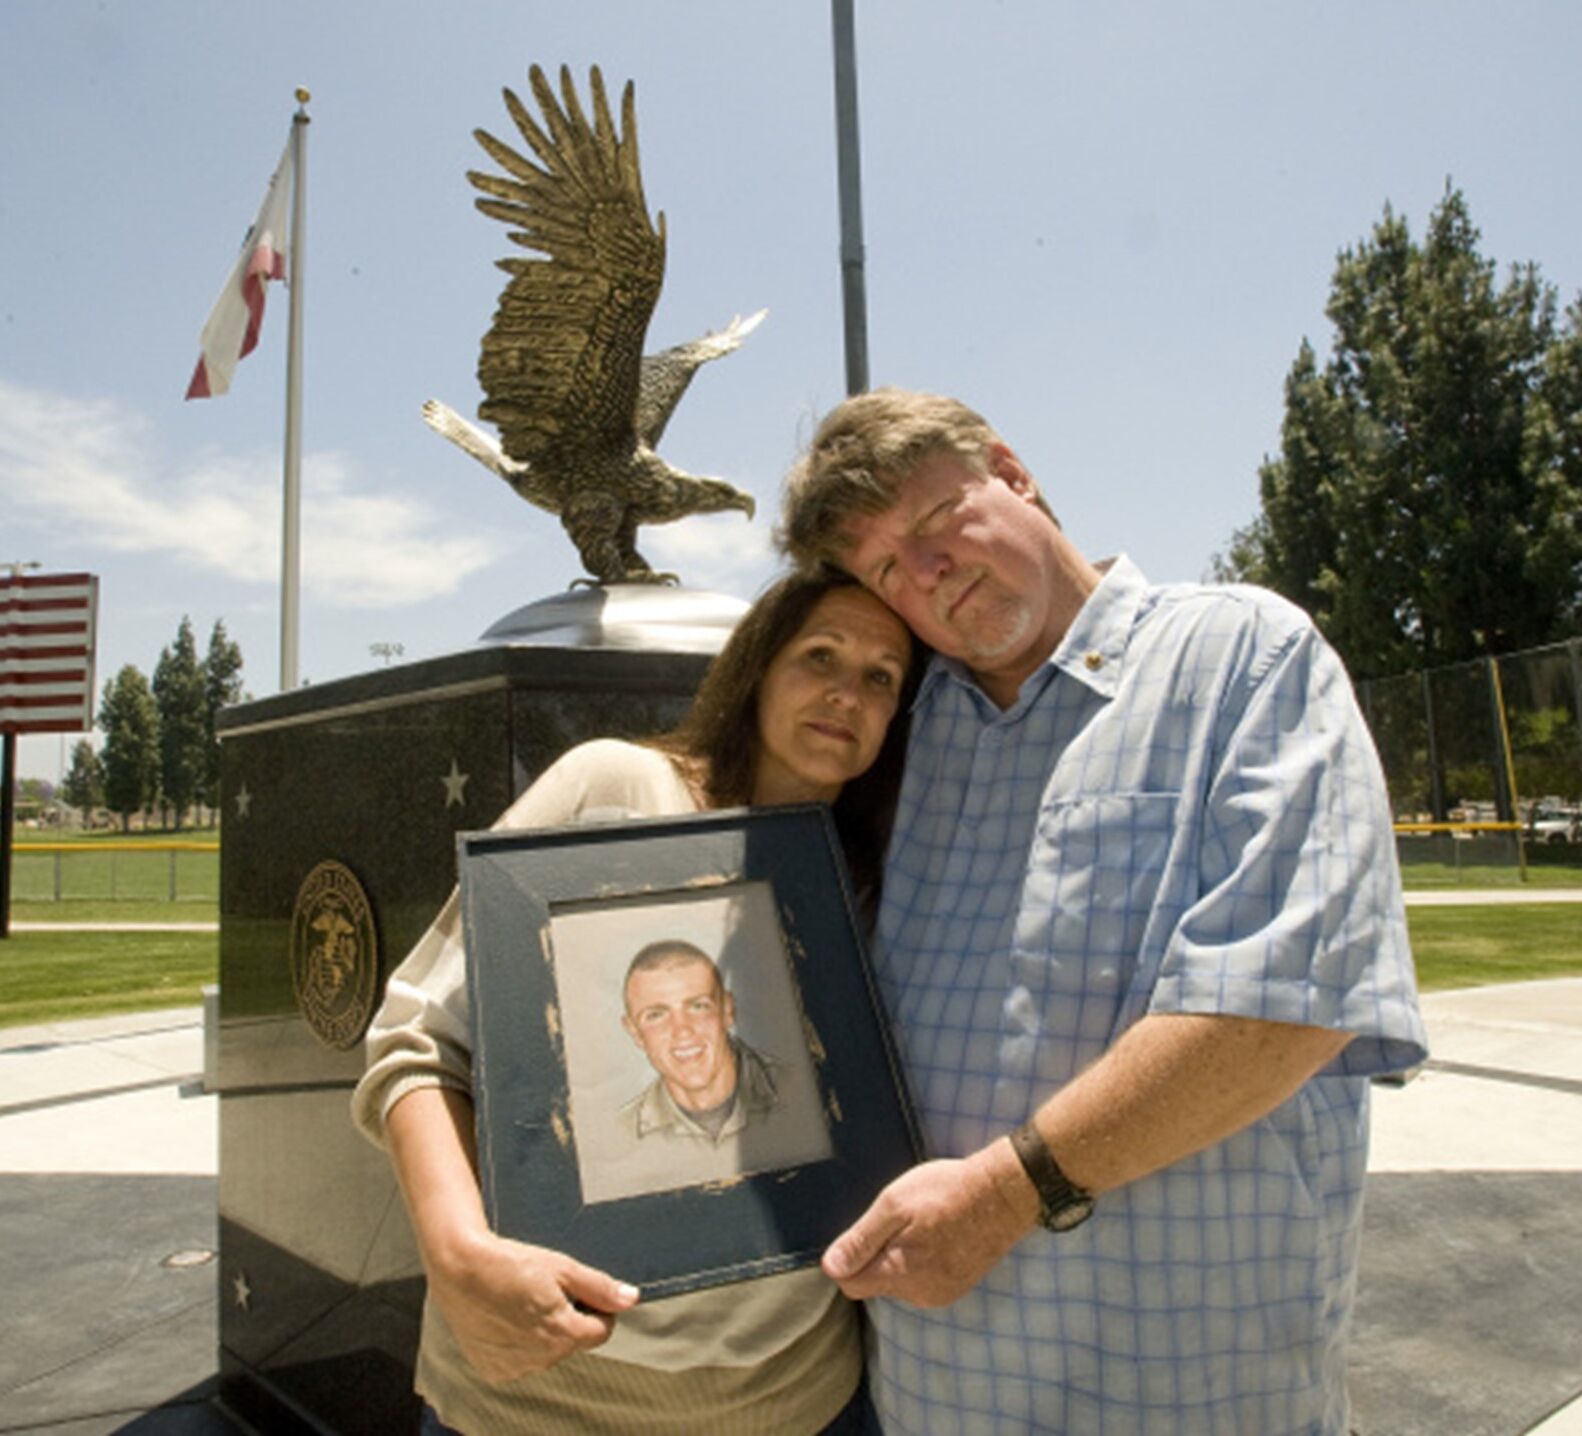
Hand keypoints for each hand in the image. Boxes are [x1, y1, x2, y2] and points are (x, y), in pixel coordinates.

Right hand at [424, 1227, 639, 1385]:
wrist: (459, 1268)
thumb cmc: (511, 1262)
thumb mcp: (562, 1266)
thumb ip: (599, 1287)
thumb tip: (631, 1299)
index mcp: (563, 1334)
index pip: (601, 1331)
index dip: (596, 1308)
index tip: (581, 1291)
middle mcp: (541, 1358)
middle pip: (572, 1341)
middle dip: (569, 1318)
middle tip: (546, 1290)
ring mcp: (515, 1367)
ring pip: (546, 1352)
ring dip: (543, 1333)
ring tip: (522, 1301)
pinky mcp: (493, 1369)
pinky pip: (519, 1360)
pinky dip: (518, 1343)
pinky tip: (506, 1317)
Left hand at [821, 1143, 1037, 1306]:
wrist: (1003, 1195)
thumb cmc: (948, 1193)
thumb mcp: (894, 1205)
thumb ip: (861, 1239)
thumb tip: (831, 1267)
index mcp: (898, 1273)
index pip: (850, 1284)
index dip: (847, 1258)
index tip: (861, 1232)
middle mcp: (918, 1293)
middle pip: (875, 1282)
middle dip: (876, 1254)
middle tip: (898, 1219)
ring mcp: (941, 1292)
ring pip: (900, 1280)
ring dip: (901, 1255)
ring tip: (923, 1222)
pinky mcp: (957, 1286)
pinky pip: (924, 1278)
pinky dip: (924, 1258)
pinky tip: (939, 1232)